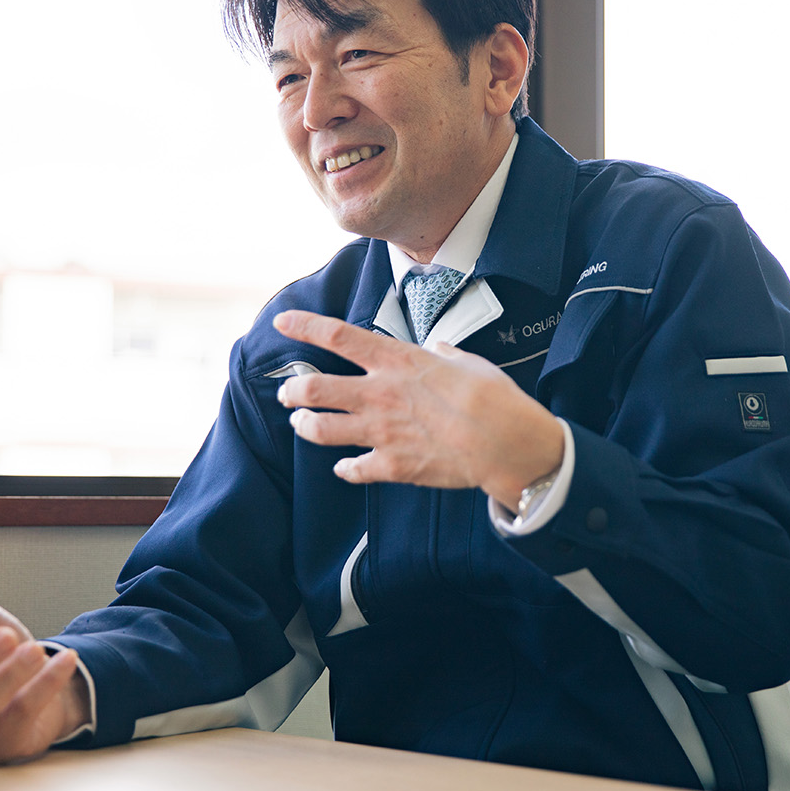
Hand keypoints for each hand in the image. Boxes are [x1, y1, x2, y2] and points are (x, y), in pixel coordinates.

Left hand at [272, 309, 563, 508]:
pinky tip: (343, 466)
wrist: (506, 443)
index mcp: (398, 361)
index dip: (304, 327)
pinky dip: (344, 468)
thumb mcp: (466, 361)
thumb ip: (442, 354)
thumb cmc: (493, 397)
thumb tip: (438, 349)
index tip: (283, 322)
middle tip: (288, 393)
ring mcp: (381, 432)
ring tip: (302, 424)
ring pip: (320, 429)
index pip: (337, 336)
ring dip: (305, 426)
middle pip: (314, 388)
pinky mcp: (391, 466)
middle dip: (292, 390)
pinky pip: (352, 469)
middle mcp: (380, 393)